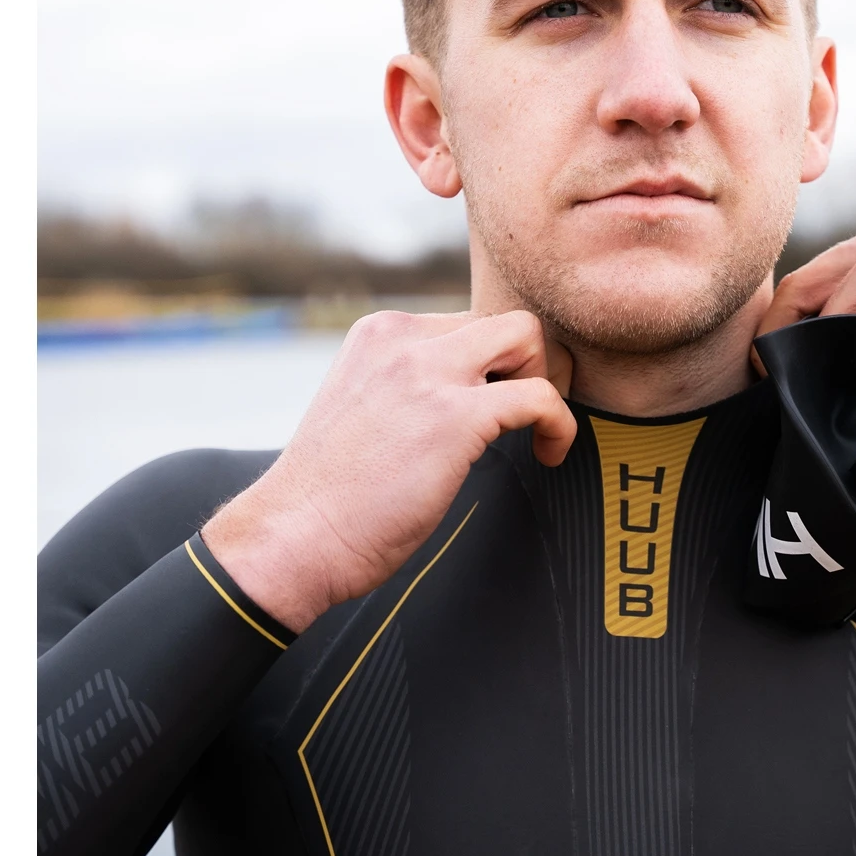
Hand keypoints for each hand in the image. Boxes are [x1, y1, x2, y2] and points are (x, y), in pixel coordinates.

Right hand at [202, 310, 575, 632]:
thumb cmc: (329, 492)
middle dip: (528, 364)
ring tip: (536, 427)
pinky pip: (540, 397)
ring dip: (545, 379)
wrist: (296, 534)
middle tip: (525, 413)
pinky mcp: (455, 417)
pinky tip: (548, 452)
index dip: (493, 364)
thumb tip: (465, 391)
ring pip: (527, 335)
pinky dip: (559, 425)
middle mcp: (404, 341)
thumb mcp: (363, 403)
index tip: (498, 401)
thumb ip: (407, 384)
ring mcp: (428, 374)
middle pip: (502, 321)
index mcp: (380, 334)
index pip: (466, 322)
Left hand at [752, 206, 855, 376]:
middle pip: (802, 283)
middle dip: (777, 334)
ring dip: (805, 346)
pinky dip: (841, 346)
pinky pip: (848, 314)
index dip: (783, 324)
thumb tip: (827, 357)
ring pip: (817, 300)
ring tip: (792, 383)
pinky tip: (845, 372)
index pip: (817, 278)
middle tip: (765, 381)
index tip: (768, 366)